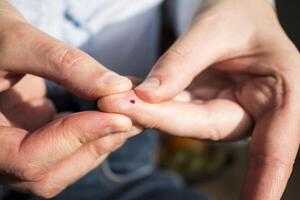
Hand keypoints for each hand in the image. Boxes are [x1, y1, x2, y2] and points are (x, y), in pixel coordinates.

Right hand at [0, 1, 135, 197]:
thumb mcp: (16, 41)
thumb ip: (66, 65)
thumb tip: (118, 88)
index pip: (28, 159)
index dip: (78, 139)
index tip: (120, 118)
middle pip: (47, 174)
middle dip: (95, 146)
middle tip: (132, 118)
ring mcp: (12, 147)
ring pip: (60, 167)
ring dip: (98, 143)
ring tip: (128, 115)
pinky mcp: (29, 137)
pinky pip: (64, 149)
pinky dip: (91, 134)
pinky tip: (110, 113)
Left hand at [101, 0, 299, 198]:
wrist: (232, 12)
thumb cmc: (238, 15)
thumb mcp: (215, 30)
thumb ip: (183, 62)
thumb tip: (148, 95)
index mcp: (284, 92)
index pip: (274, 146)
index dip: (263, 182)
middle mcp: (256, 110)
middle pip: (209, 126)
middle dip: (163, 119)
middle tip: (120, 106)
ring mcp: (228, 110)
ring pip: (186, 120)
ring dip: (149, 112)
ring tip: (114, 99)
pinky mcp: (205, 107)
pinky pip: (175, 108)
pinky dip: (149, 103)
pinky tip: (123, 96)